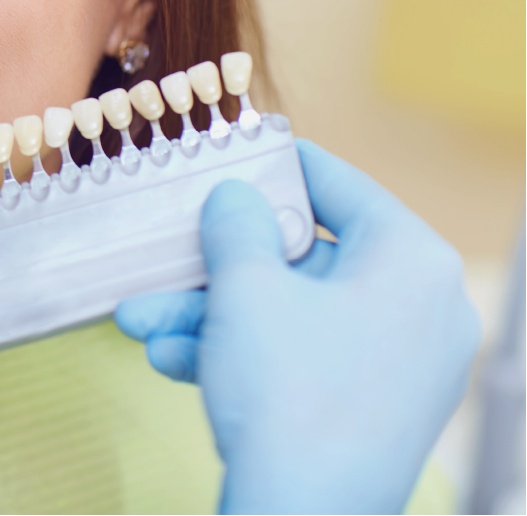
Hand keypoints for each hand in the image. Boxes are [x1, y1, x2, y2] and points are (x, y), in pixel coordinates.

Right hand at [114, 140, 479, 513]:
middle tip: (166, 253)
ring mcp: (399, 366)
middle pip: (303, 258)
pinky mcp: (370, 411)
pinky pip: (299, 358)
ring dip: (209, 314)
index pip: (342, 186)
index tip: (237, 150)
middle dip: (216, 265)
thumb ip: (236, 224)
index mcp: (411, 262)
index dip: (278, 166)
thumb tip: (236, 196)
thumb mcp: (245, 288)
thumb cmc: (288, 396)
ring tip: (141, 321)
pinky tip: (171, 361)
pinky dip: (238, 355)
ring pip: (289, 314)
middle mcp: (420, 309)